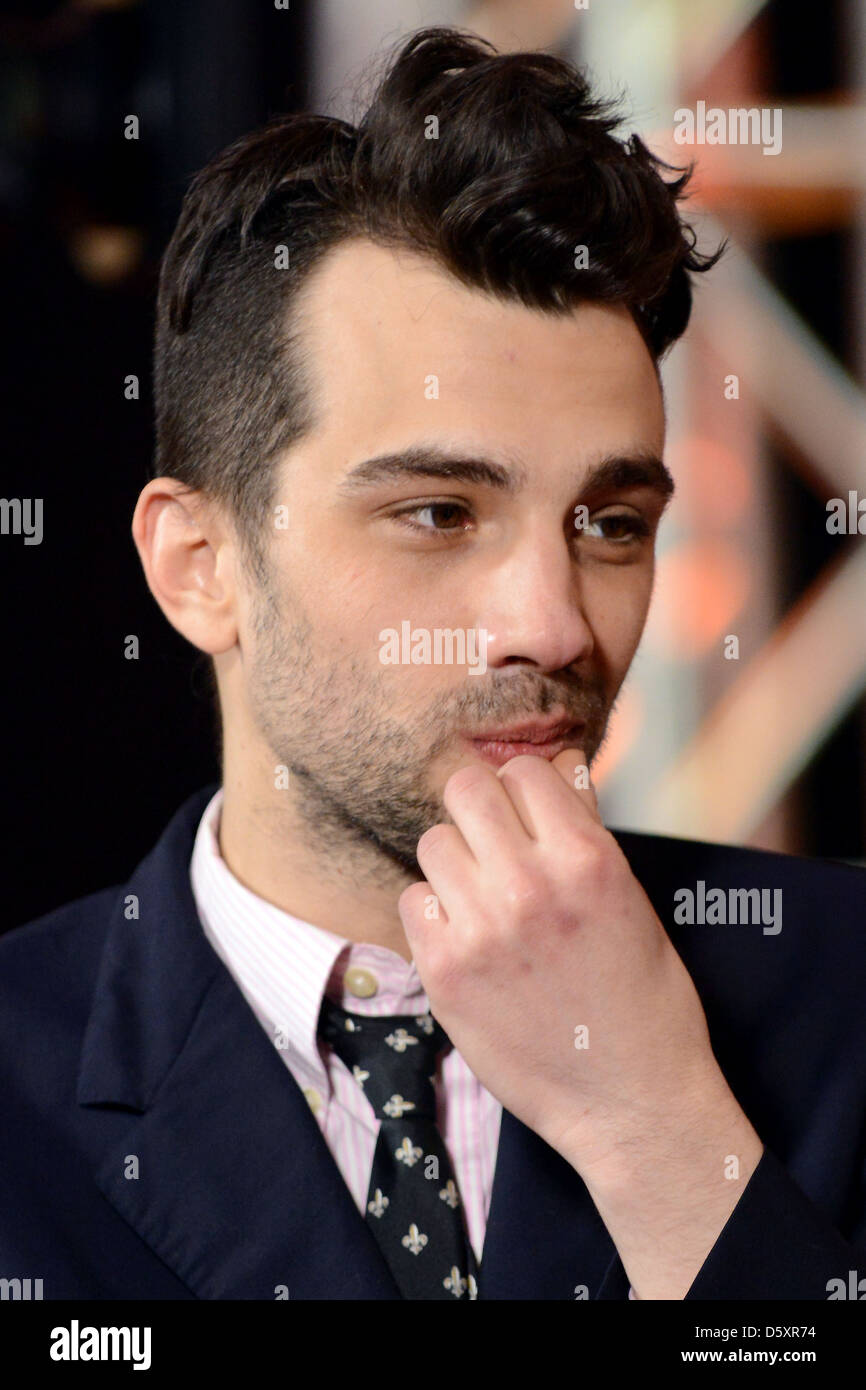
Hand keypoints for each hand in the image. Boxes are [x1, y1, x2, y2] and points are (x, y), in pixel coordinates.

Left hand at [398, 748, 762, 1296]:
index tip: (528, 815)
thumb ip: (588, 833)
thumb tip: (561, 770)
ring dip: (455, 863)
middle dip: (480, 810)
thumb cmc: (645, 1000)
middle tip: (494, 844)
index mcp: (587, 859)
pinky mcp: (444, 971)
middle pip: (465, 789)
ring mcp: (480, 928)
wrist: (629, 1101)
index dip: (525, 790)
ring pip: (434, 843)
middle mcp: (529, 884)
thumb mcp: (632, 901)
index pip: (524, 771)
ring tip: (483, 898)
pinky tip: (465, 938)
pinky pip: (413, 902)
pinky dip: (434, 914)